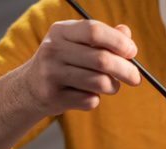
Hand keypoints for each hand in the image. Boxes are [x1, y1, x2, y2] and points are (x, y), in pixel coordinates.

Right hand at [20, 20, 141, 114]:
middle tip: (136, 78)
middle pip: (101, 60)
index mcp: (61, 31)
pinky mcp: (53, 97)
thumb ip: (102, 37)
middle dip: (126, 70)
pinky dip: (95, 99)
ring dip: (113, 87)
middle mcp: (53, 50)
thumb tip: (126, 34)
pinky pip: (89, 100)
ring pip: (99, 82)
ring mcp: (51, 74)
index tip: (132, 52)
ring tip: (111, 86)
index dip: (118, 42)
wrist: (29, 88)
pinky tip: (86, 94)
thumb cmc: (62, 62)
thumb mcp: (77, 43)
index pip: (94, 31)